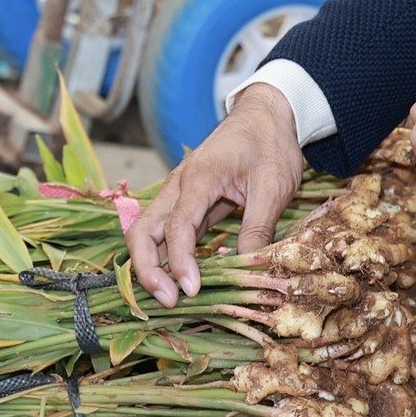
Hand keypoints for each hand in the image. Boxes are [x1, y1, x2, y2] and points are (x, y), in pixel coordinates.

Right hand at [125, 81, 303, 304]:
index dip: (180, 262)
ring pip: (147, 233)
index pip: (177, 227)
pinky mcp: (186, 203)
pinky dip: (165, 258)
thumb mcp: (274, 186)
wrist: (265, 115)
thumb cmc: (270, 145)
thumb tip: (246, 266)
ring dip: (151, 266)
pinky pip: (165, 234)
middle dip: (146, 268)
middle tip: (168, 301)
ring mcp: (178, 195)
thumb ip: (257, 227)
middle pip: (141, 231)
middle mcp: (178, 186)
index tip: (191, 290)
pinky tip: (181, 280)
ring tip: (169, 298)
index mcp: (198, 178)